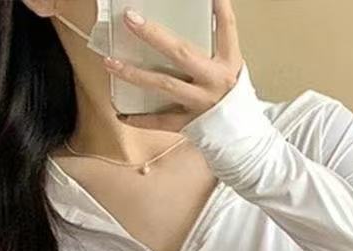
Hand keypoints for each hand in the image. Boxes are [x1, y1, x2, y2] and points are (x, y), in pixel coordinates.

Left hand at [102, 0, 244, 130]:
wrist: (241, 136)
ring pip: (163, 84)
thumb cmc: (231, 98)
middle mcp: (213, 81)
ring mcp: (199, 103)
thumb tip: (201, 16)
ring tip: (112, 62)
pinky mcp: (188, 123)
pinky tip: (121, 112)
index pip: (226, 28)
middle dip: (153, 35)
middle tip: (130, 19)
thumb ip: (216, 47)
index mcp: (228, 63)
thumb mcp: (231, 68)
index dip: (219, 8)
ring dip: (135, 73)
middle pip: (181, 53)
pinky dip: (139, 118)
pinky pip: (159, 121)